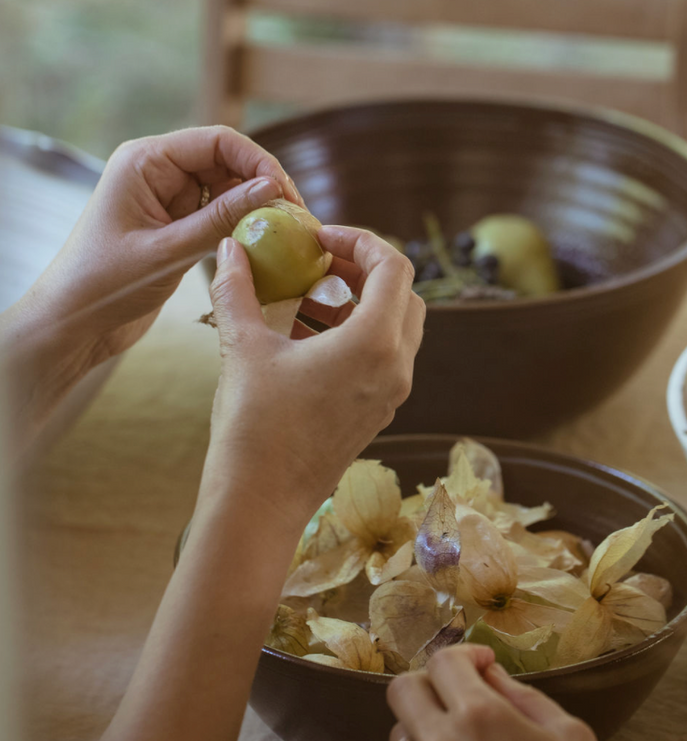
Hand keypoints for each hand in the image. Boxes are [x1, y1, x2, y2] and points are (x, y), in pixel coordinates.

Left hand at [11, 125, 299, 369]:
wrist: (73, 325)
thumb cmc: (104, 285)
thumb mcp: (167, 251)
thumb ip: (220, 218)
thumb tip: (272, 188)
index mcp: (146, 161)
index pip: (216, 141)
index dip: (258, 161)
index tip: (287, 194)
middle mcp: (158, 172)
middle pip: (227, 162)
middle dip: (263, 185)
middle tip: (297, 218)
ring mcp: (168, 200)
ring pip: (227, 190)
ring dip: (255, 209)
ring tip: (288, 234)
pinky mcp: (175, 227)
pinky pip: (218, 216)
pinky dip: (241, 228)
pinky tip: (264, 247)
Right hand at [202, 225, 425, 527]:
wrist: (260, 503)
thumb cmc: (254, 428)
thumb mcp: (242, 348)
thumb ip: (237, 290)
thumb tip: (228, 249)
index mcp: (374, 344)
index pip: (394, 267)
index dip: (360, 240)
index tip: (319, 237)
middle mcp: (395, 368)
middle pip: (403, 295)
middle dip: (364, 269)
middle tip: (319, 262)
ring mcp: (391, 394)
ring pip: (395, 328)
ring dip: (360, 302)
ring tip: (308, 297)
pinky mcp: (377, 413)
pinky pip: (382, 358)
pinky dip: (356, 335)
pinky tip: (305, 336)